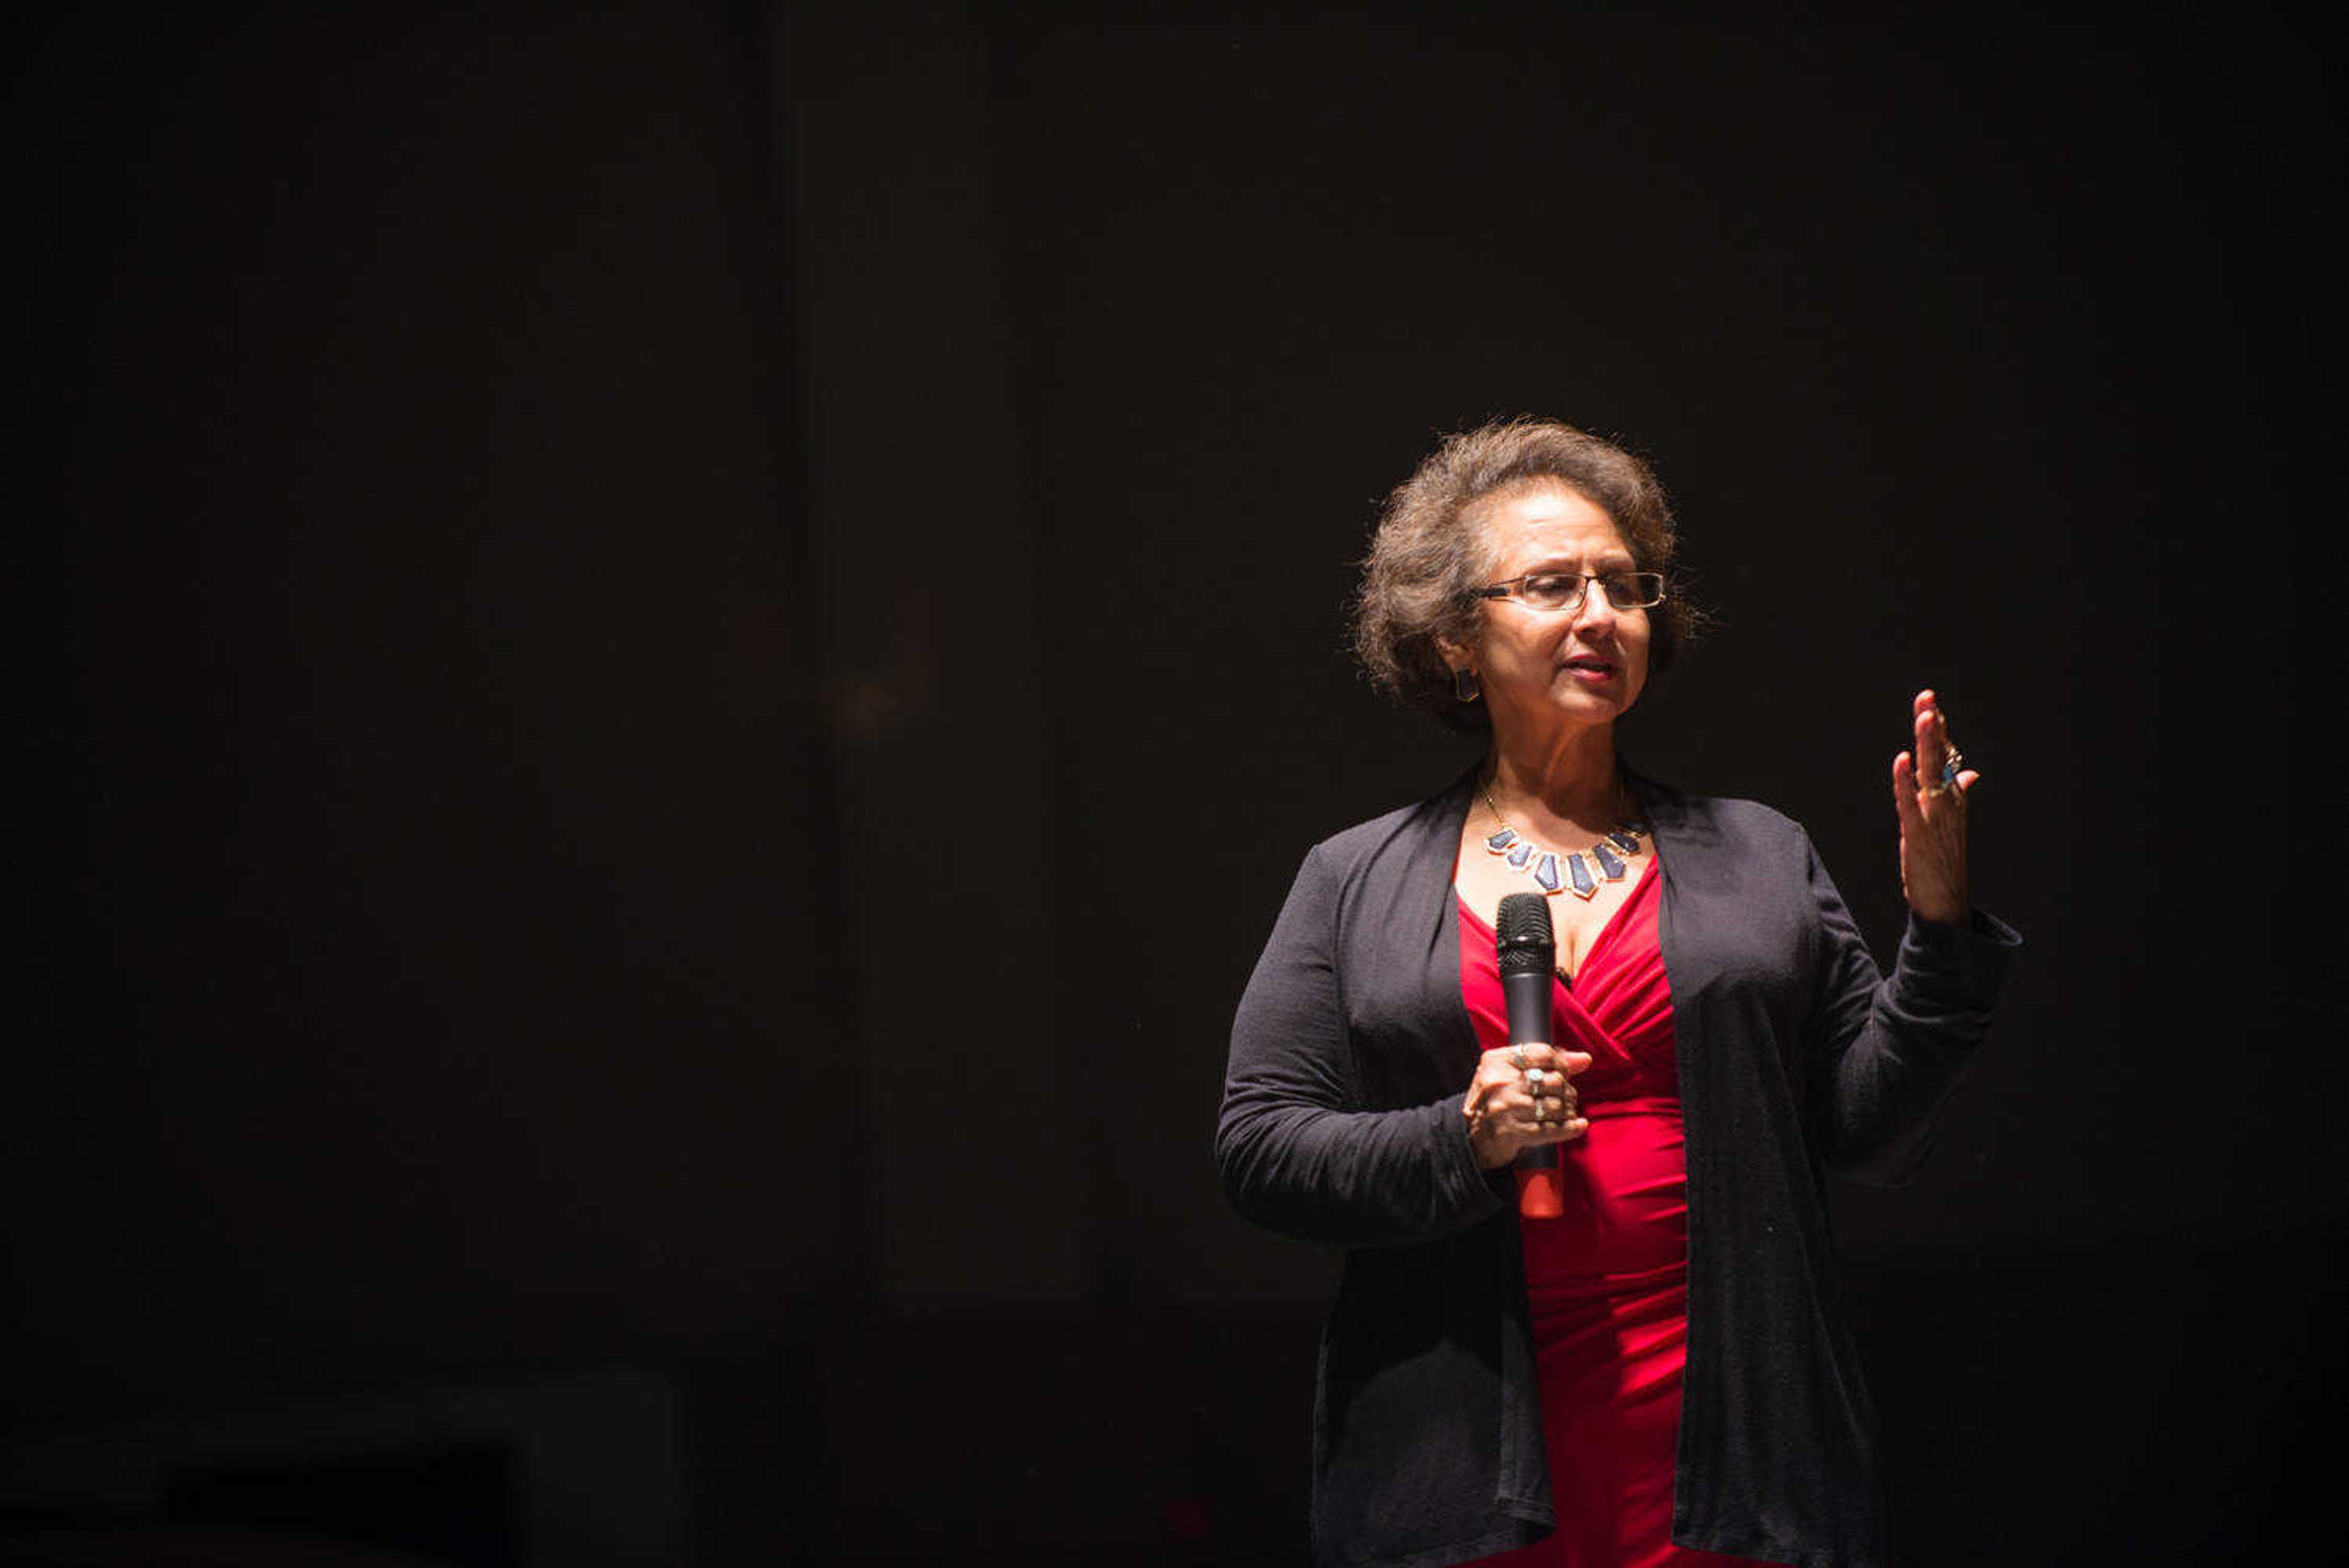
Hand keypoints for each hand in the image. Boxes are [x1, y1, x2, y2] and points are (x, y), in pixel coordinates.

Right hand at [1463, 1041, 1593, 1169]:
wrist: (1470, 1136)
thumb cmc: (1494, 1099)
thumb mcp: (1508, 1072)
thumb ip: (1545, 1062)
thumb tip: (1585, 1059)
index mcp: (1496, 1061)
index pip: (1542, 1053)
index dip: (1561, 1063)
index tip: (1564, 1072)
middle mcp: (1499, 1083)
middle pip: (1552, 1080)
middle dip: (1567, 1090)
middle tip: (1566, 1096)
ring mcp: (1506, 1108)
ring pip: (1555, 1105)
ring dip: (1568, 1110)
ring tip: (1566, 1111)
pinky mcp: (1513, 1133)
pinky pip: (1552, 1129)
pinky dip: (1570, 1128)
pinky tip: (1579, 1125)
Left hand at [1891, 687, 1977, 924]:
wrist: (1945, 903)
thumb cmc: (1944, 862)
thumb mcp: (1950, 824)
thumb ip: (1957, 794)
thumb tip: (1968, 773)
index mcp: (1953, 800)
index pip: (1945, 758)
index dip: (1938, 731)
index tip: (1931, 704)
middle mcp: (1947, 805)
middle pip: (1939, 759)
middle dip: (1932, 727)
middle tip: (1927, 697)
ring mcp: (1934, 819)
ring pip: (1929, 775)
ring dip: (1926, 745)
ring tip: (1923, 716)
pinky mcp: (1918, 835)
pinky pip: (1910, 803)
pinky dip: (1904, 782)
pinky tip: (1901, 761)